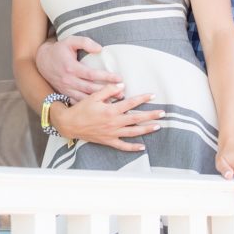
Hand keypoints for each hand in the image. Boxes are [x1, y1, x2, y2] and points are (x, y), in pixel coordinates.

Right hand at [35, 36, 122, 101]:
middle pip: (91, 88)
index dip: (106, 76)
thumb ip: (85, 42)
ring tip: (115, 102)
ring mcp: (66, 89)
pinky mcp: (65, 94)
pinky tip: (100, 108)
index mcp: (71, 67)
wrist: (41, 61)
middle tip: (122, 94)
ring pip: (85, 98)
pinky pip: (78, 102)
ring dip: (100, 101)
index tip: (119, 78)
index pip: (92, 74)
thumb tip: (100, 49)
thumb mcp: (70, 40)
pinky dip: (89, 106)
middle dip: (107, 92)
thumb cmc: (59, 49)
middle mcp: (69, 80)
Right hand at [50, 84, 164, 150]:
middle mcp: (114, 123)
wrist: (69, 124)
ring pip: (133, 132)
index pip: (131, 103)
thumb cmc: (81, 109)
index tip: (153, 95)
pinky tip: (142, 147)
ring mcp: (112, 133)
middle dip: (151, 115)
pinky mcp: (108, 141)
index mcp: (111, 110)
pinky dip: (133, 148)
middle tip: (163, 113)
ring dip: (146, 129)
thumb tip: (122, 85)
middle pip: (136, 119)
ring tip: (157, 126)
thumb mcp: (93, 96)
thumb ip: (108, 90)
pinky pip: (123, 146)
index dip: (143, 98)